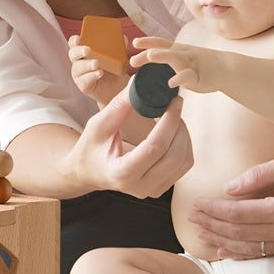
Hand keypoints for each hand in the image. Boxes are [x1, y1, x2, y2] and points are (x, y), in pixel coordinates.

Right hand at [60, 84, 193, 198]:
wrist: (89, 172)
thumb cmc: (91, 147)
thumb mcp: (98, 124)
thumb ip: (120, 105)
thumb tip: (140, 82)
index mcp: (121, 173)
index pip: (155, 148)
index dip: (169, 122)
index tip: (174, 101)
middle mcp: (140, 187)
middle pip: (175, 156)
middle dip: (179, 126)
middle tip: (173, 105)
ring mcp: (153, 190)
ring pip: (184, 160)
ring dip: (183, 134)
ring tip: (170, 116)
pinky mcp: (162, 187)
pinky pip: (184, 164)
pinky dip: (183, 143)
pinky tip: (171, 130)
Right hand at [68, 34, 128, 105]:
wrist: (117, 87)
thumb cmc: (113, 68)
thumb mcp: (116, 56)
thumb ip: (118, 46)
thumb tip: (122, 38)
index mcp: (84, 51)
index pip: (74, 43)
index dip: (74, 40)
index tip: (79, 38)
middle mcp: (79, 62)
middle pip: (73, 54)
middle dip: (79, 51)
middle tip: (88, 50)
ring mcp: (80, 74)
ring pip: (78, 68)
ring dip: (87, 64)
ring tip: (97, 63)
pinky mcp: (84, 85)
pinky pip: (85, 80)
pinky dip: (92, 76)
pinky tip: (99, 73)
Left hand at [131, 36, 217, 92]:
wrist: (226, 67)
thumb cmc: (201, 63)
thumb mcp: (183, 56)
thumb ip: (168, 56)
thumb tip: (148, 59)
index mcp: (177, 50)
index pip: (160, 43)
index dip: (147, 42)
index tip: (134, 42)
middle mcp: (182, 54)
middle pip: (163, 50)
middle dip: (148, 52)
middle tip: (132, 60)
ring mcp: (191, 63)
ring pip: (175, 57)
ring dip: (162, 56)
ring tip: (150, 56)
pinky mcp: (198, 76)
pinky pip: (188, 76)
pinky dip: (179, 78)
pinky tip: (171, 83)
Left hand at [188, 151, 273, 257]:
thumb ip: (257, 175)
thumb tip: (229, 188)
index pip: (238, 214)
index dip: (214, 210)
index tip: (196, 203)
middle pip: (239, 233)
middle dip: (212, 224)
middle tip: (191, 216)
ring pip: (249, 248)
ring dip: (222, 241)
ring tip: (200, 232)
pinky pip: (264, 254)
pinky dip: (242, 254)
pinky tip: (225, 251)